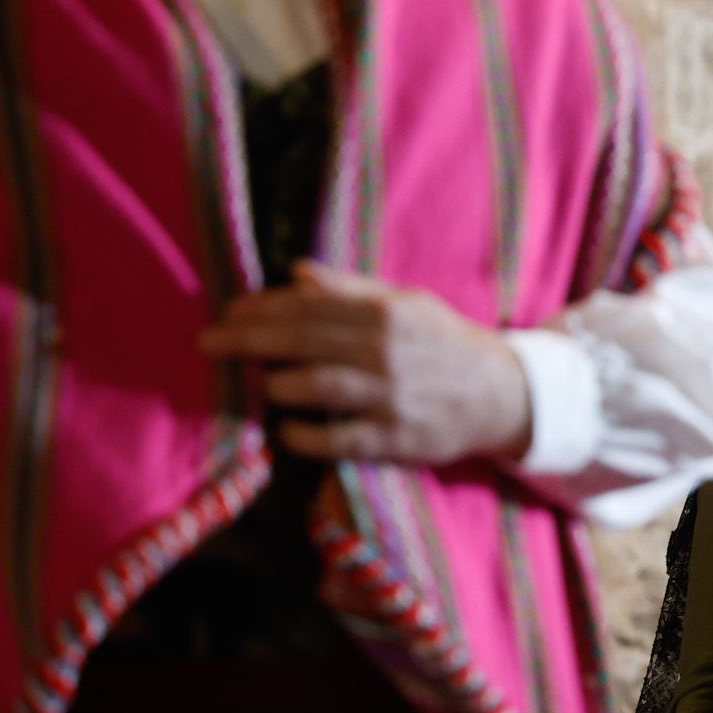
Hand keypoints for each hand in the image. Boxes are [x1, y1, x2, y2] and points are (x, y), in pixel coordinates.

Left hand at [199, 260, 531, 464]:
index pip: (310, 307)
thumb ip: (352, 290)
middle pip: (301, 343)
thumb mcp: (408, 303)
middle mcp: (386, 352)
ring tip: (259, 383)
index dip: (262, 309)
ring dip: (277, 384)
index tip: (227, 312)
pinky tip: (285, 429)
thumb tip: (297, 273)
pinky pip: (337, 439)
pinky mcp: (395, 440)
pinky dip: (304, 435)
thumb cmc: (447, 343)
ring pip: (317, 387)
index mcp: (387, 313)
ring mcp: (390, 397)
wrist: (504, 393)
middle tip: (209, 344)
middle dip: (248, 342)